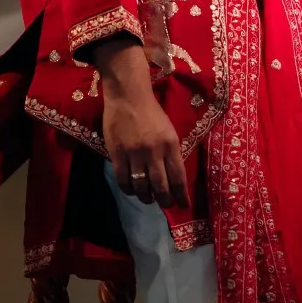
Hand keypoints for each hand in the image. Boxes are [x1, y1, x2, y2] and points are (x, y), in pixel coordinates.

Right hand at [94, 37, 189, 209]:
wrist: (128, 96)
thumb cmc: (151, 113)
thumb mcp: (169, 131)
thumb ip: (171, 153)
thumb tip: (172, 178)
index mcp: (171, 145)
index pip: (179, 177)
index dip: (181, 195)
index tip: (183, 206)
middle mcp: (155, 151)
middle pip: (161, 186)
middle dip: (165, 200)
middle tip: (165, 205)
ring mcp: (135, 153)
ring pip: (141, 186)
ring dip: (146, 197)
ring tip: (148, 199)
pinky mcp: (118, 153)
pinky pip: (123, 179)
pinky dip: (129, 189)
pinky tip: (132, 190)